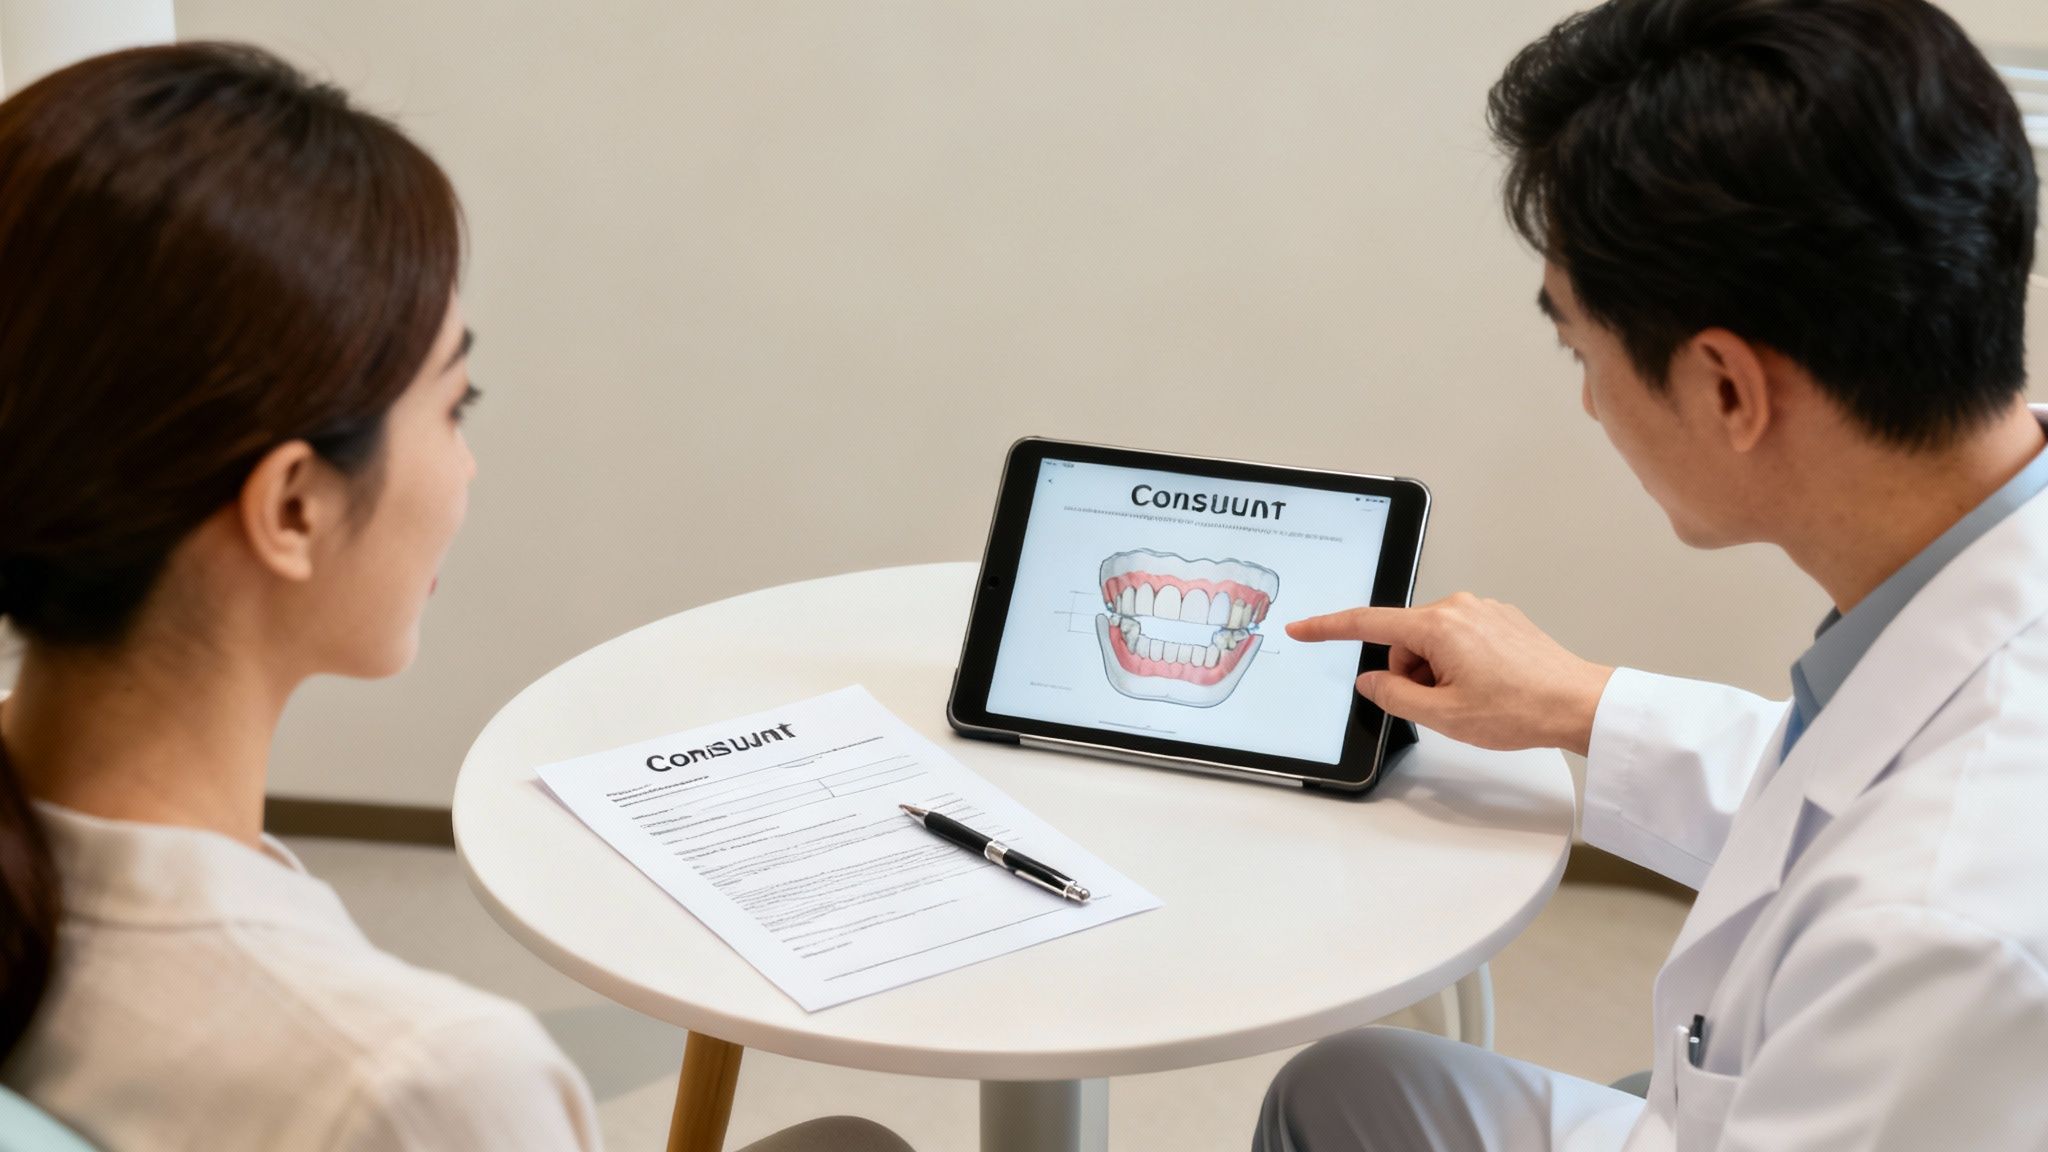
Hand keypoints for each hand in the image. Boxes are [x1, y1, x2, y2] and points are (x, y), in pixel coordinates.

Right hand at [1287, 592, 1613, 754]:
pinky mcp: (1500, 620)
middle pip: (1404, 639)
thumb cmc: (1521, 708)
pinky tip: (1486, 687)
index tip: (1303, 629)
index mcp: (1438, 625)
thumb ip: (1394, 695)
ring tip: (1472, 699)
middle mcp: (1459, 607)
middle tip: (1442, 705)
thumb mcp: (1443, 715)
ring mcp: (1482, 610)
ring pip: (1431, 642)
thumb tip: (1372, 681)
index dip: (1328, 628)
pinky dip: (1458, 664)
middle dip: (1409, 673)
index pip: (1367, 622)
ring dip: (1436, 671)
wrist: (1577, 703)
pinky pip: (1458, 639)